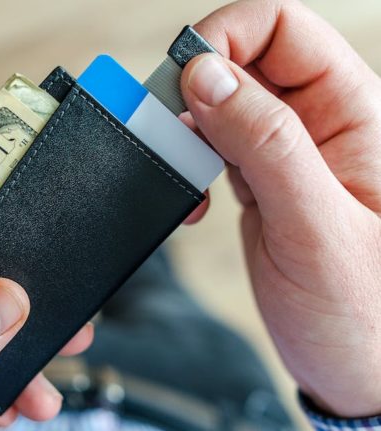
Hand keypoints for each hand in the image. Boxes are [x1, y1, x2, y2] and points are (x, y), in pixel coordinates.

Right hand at [181, 0, 380, 416]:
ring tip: (182, 172)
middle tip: (169, 126)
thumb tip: (207, 78)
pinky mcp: (260, 182)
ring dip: (189, 128)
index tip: (186, 75)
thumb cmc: (362, 310)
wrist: (354, 366)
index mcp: (353, 115)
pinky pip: (215, 147)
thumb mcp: (313, 224)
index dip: (228, 37)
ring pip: (223, 104)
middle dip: (197, 85)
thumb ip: (264, 144)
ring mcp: (285, 153)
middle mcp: (318, 124)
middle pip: (246, 61)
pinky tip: (193, 195)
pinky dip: (189, 162)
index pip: (284, 30)